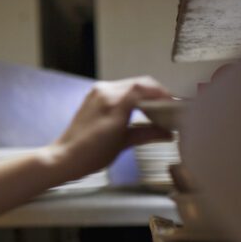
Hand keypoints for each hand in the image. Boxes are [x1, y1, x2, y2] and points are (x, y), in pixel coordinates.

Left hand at [48, 76, 172, 180]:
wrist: (64, 157)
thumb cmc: (92, 153)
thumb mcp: (124, 143)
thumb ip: (148, 133)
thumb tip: (170, 133)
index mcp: (113, 101)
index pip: (145, 87)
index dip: (164, 94)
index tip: (176, 106)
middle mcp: (105, 91)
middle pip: (139, 84)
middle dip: (157, 94)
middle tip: (170, 109)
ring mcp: (97, 93)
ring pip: (130, 86)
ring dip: (145, 95)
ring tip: (158, 111)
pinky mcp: (93, 97)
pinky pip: (119, 91)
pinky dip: (132, 97)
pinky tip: (139, 110)